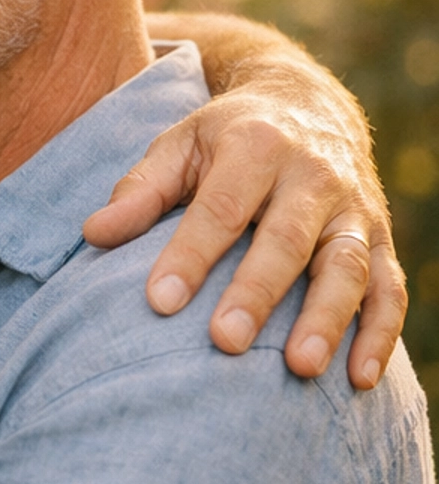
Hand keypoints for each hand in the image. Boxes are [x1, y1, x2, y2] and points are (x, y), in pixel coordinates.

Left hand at [86, 15, 402, 389]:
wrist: (309, 104)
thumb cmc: (227, 139)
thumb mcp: (180, 145)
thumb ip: (141, 191)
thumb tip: (94, 234)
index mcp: (256, 146)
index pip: (220, 207)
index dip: (191, 254)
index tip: (159, 302)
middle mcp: (313, 174)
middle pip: (286, 240)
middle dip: (256, 293)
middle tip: (225, 343)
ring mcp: (353, 209)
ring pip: (347, 266)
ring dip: (327, 319)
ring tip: (300, 369)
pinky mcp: (380, 238)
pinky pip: (389, 289)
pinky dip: (379, 334)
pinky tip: (358, 379)